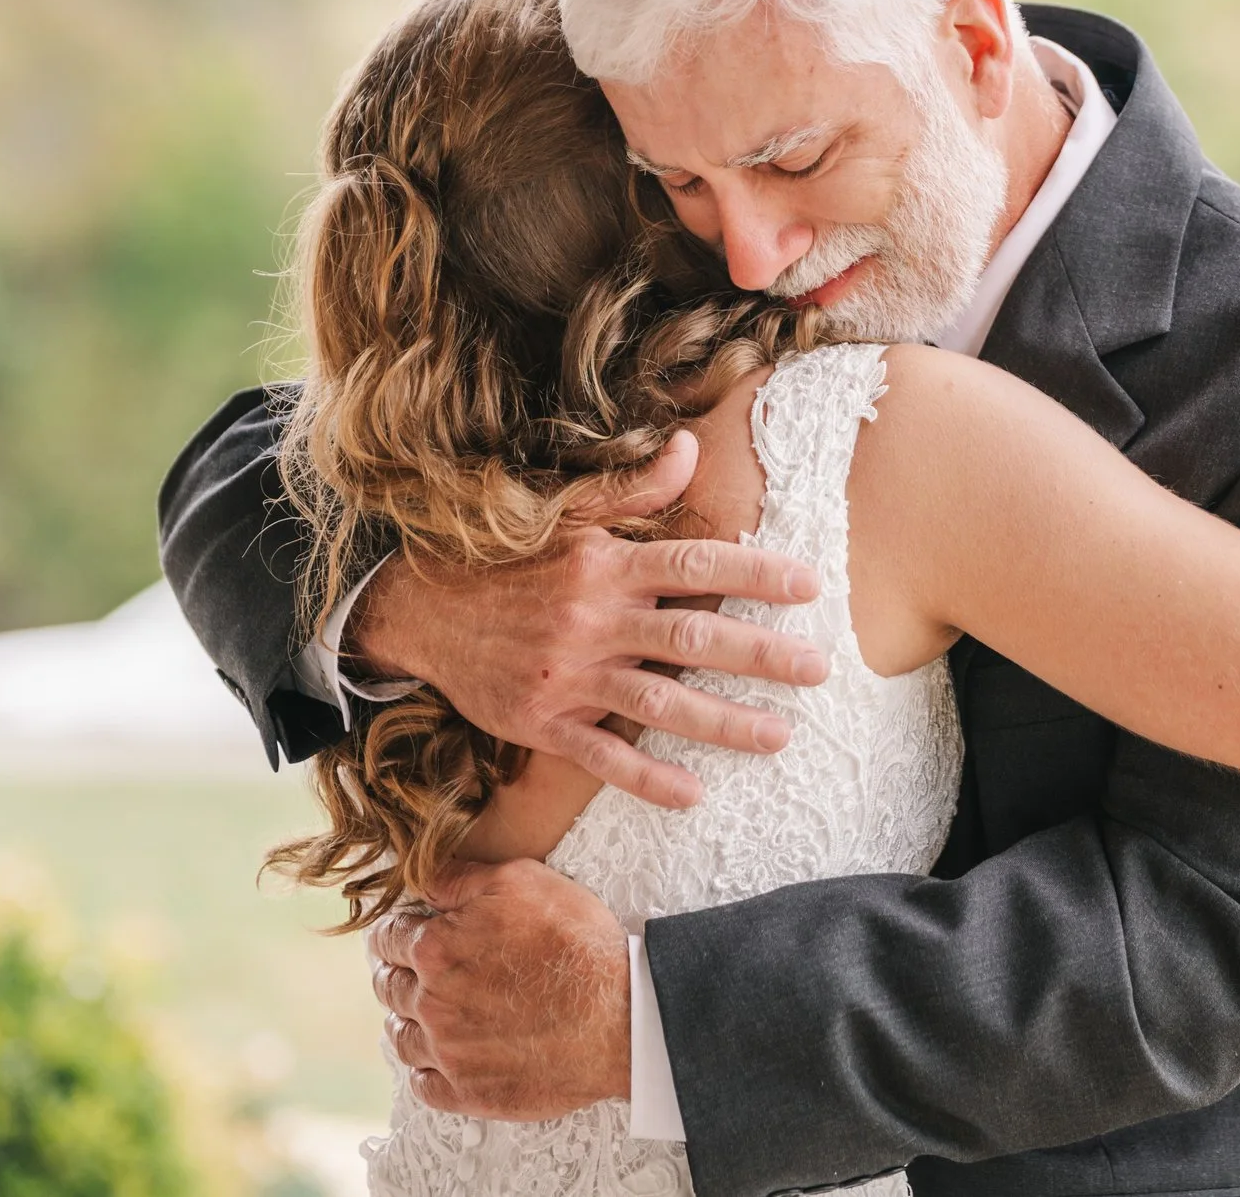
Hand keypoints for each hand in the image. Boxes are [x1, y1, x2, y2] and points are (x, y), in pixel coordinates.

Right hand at [350, 429, 826, 807]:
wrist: (420, 610)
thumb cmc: (508, 560)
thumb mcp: (566, 515)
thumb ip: (634, 489)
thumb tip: (690, 446)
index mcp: (605, 565)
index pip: (694, 566)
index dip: (754, 572)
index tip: (809, 584)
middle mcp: (592, 620)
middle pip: (692, 639)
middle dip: (762, 654)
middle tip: (819, 668)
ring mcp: (568, 676)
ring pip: (659, 704)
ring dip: (723, 723)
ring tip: (779, 735)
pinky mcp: (543, 722)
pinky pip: (603, 756)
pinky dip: (648, 778)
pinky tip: (695, 793)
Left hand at [369, 860, 630, 1119]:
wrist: (621, 1015)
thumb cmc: (577, 941)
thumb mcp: (522, 881)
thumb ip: (460, 878)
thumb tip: (423, 879)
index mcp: (436, 949)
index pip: (388, 938)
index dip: (396, 932)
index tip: (407, 933)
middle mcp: (432, 1003)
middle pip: (389, 987)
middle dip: (398, 972)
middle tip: (417, 970)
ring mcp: (448, 1053)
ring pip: (400, 1038)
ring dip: (408, 1020)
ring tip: (427, 1013)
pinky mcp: (469, 1092)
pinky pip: (423, 1085)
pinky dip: (425, 1069)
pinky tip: (442, 1056)